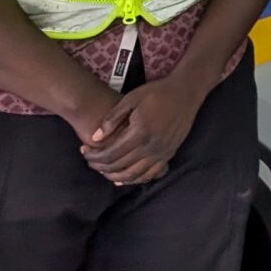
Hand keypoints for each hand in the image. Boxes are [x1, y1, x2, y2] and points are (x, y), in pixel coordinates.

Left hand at [80, 74, 207, 185]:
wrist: (186, 92)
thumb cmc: (157, 92)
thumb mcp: (131, 98)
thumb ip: (112, 118)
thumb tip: (94, 138)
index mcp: (139, 132)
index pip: (110, 154)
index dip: (93, 156)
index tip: (84, 151)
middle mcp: (151, 147)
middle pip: (119, 166)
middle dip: (100, 166)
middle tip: (90, 161)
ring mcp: (161, 153)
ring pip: (133, 175)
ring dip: (114, 176)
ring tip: (103, 170)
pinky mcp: (169, 154)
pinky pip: (150, 174)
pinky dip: (135, 179)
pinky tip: (124, 178)